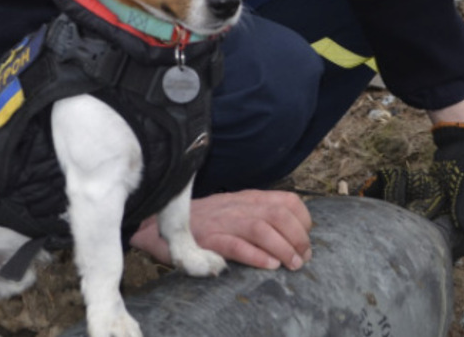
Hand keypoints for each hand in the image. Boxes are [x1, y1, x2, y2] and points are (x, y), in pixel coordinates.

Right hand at [130, 190, 312, 270]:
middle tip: (302, 258)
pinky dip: (256, 256)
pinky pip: (235, 245)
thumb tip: (291, 235)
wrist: (158, 225)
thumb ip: (258, 216)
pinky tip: (269, 265)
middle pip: (278, 214)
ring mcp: (221, 222)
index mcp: (246, 199)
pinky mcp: (207, 239)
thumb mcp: (233, 211)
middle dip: (298, 238)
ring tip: (291, 265)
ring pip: (261, 228)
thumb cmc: (201, 223)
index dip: (303, 221)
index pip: (286, 201)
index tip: (305, 240)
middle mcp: (236, 207)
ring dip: (283, 248)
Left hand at [359, 120, 463, 258]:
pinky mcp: (449, 201)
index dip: (453, 253)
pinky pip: (440, 217)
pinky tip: (416, 229)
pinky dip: (432, 224)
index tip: (436, 262)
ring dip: (436, 236)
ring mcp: (460, 208)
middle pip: (457, 239)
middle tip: (422, 257)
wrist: (459, 143)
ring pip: (447, 229)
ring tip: (417, 246)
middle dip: (443, 247)